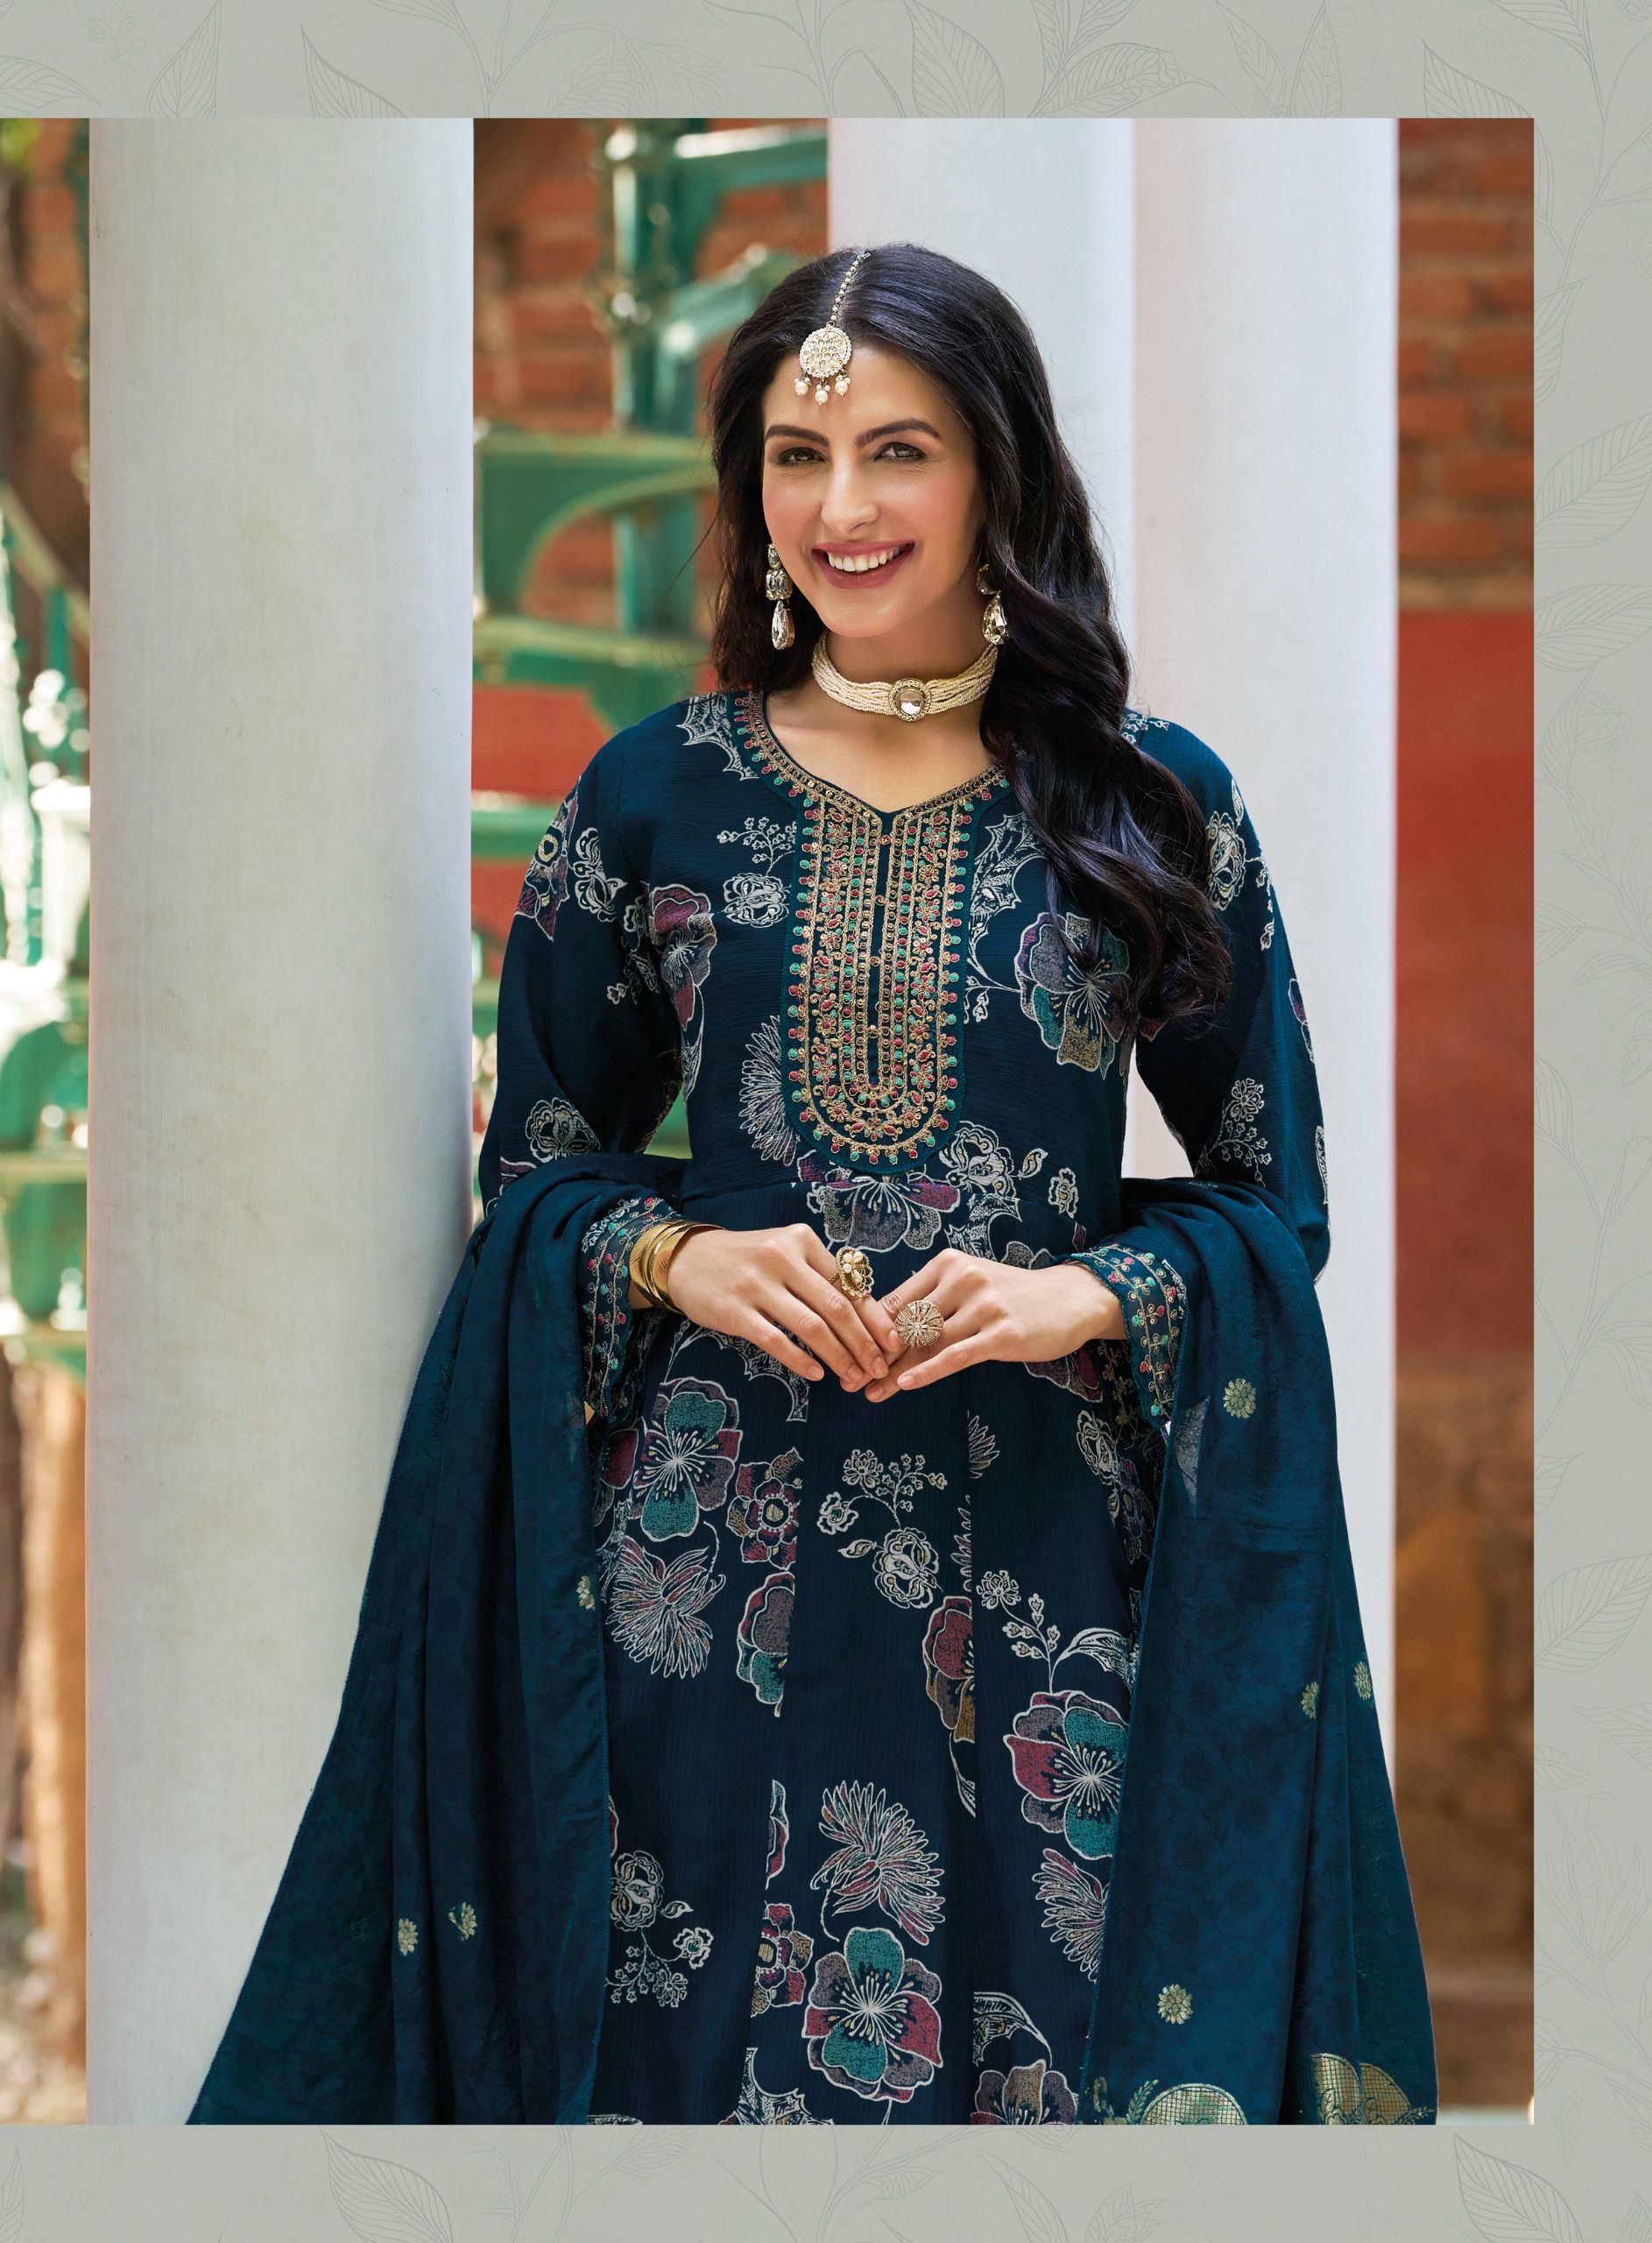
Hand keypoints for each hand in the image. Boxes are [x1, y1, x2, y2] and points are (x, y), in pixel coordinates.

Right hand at [643, 1222, 903, 1393]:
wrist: (686, 1259)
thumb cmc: (745, 1260)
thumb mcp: (784, 1251)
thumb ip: (818, 1274)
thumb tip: (866, 1314)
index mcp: (802, 1241)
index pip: (849, 1283)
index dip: (875, 1318)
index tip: (895, 1343)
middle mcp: (782, 1257)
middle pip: (837, 1307)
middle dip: (864, 1344)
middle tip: (879, 1369)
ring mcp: (757, 1284)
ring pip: (811, 1326)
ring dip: (838, 1357)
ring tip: (853, 1378)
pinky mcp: (735, 1310)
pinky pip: (776, 1340)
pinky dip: (800, 1360)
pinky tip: (816, 1374)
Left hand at [859, 1250, 1126, 1401]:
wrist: (1070, 1299)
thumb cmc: (1014, 1297)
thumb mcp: (971, 1287)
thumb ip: (934, 1302)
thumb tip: (886, 1331)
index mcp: (949, 1264)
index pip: (899, 1300)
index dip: (871, 1331)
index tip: (851, 1354)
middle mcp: (963, 1278)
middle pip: (908, 1324)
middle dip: (878, 1355)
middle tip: (853, 1380)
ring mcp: (983, 1306)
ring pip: (927, 1343)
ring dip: (895, 1371)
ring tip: (872, 1393)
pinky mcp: (1001, 1334)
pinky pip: (955, 1356)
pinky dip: (926, 1371)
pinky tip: (904, 1385)